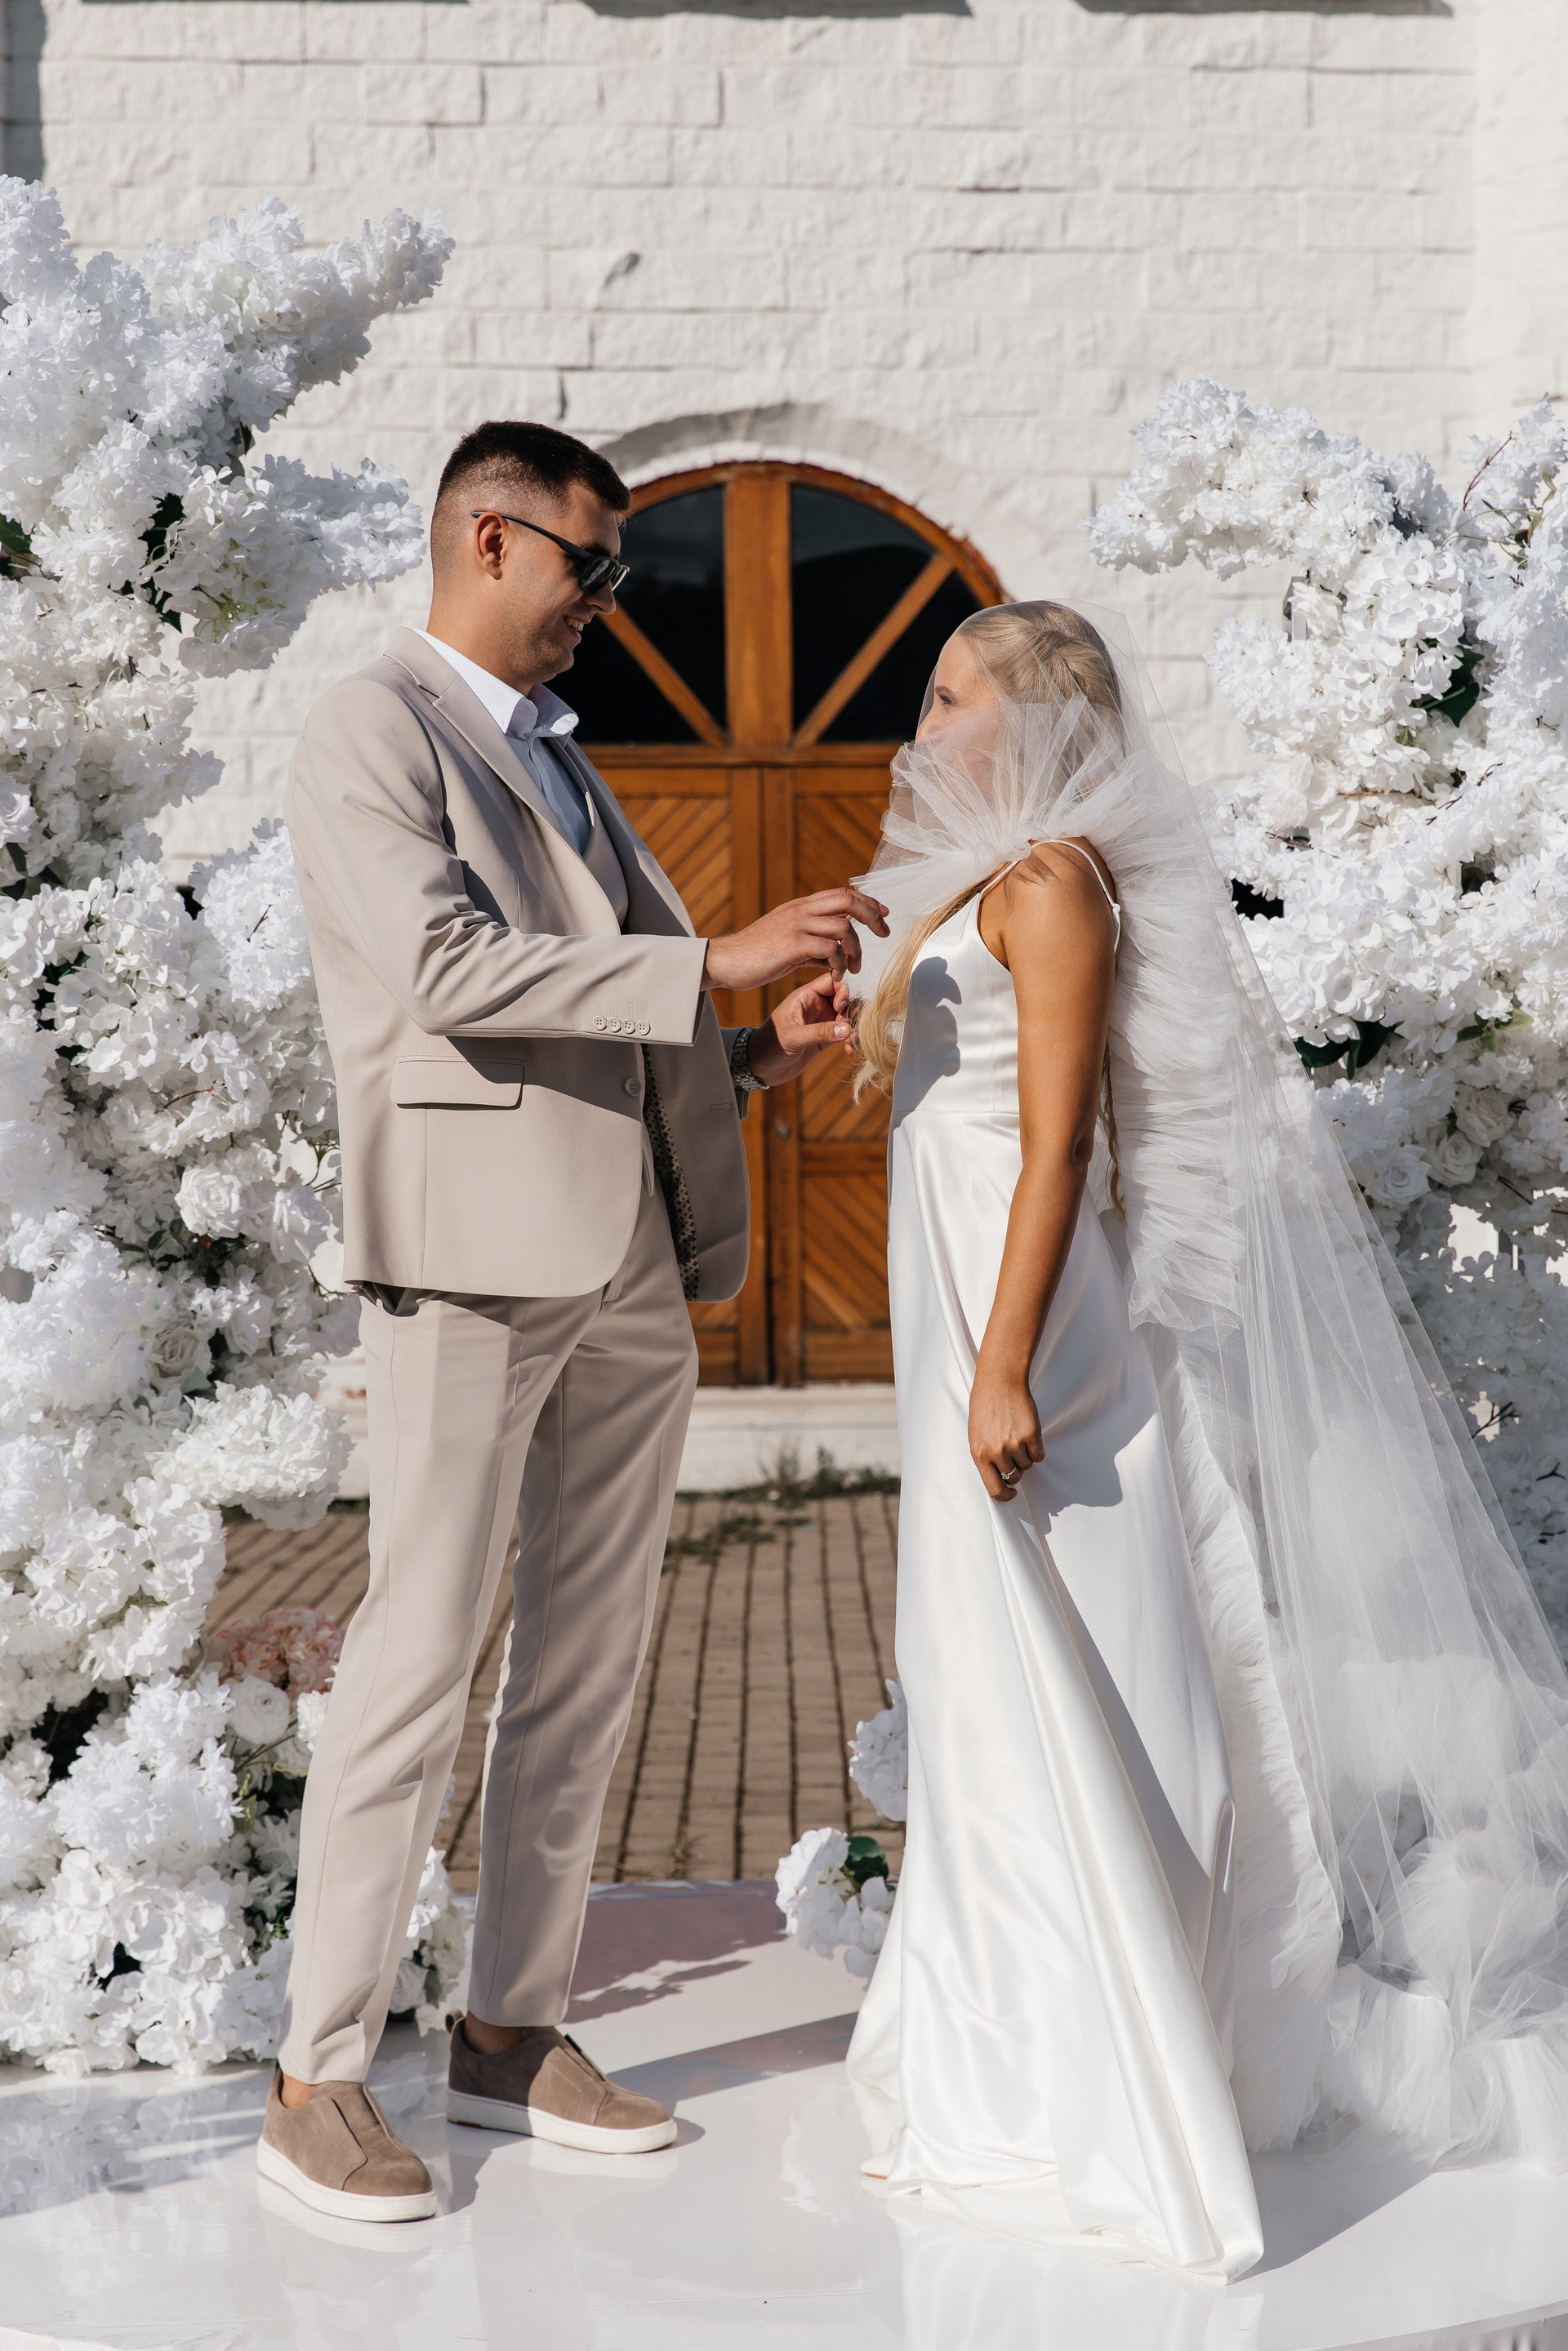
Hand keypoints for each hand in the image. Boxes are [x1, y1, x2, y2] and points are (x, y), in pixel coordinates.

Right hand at [704, 888, 888, 992]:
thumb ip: (812, 943)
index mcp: (800, 907)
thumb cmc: (755, 956)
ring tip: (851, 969)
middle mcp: (800, 911)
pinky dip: (839, 964)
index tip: (883, 914)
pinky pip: (829, 949)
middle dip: (872, 916)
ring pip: (843, 927)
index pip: (842, 894)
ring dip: (855, 950)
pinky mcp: (791, 945)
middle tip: (883, 935)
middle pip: (848, 901)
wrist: (725, 962)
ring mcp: (796, 926)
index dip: (867, 901)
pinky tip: (835, 975)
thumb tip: (835, 953)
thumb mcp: (788, 943)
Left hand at [748, 973, 854, 1084]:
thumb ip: (819, 1032)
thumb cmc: (769, 1046)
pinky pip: (844, 1033)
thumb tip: (847, 1028)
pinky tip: (849, 1050)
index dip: (842, 990)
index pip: (831, 981)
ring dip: (853, 1027)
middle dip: (851, 1011)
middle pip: (844, 998)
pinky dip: (850, 1040)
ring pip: (847, 1016)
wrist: (760, 1068)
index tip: (841, 1007)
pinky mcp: (824, 1038)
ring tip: (851, 1041)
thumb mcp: (792, 1037)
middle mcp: (815, 1006)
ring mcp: (821, 1022)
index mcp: (805, 997)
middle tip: (848, 1027)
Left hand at [968, 1355, 1042, 1502]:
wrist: (1000, 1382)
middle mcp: (997, 1452)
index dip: (1005, 1495)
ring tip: (1017, 1435)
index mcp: (979, 1454)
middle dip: (1016, 1469)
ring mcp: (1014, 1444)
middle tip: (1014, 1453)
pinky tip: (1027, 1433)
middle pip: (1014, 1476)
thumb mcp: (976, 1435)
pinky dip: (1036, 1448)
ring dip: (1025, 1455)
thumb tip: (998, 1475)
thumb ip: (986, 1456)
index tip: (1010, 1494)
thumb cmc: (985, 1405)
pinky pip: (1039, 1455)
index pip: (994, 1488)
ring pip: (1027, 1465)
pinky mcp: (1031, 1435)